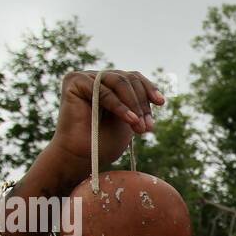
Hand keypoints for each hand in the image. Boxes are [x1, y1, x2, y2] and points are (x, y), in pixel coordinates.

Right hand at [45, 70, 164, 186]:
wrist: (83, 157)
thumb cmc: (104, 142)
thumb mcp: (129, 120)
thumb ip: (139, 105)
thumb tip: (160, 98)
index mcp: (110, 85)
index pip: (133, 78)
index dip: (149, 88)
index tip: (161, 102)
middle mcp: (97, 78)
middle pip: (128, 79)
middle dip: (141, 103)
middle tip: (147, 127)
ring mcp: (85, 78)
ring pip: (119, 82)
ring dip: (133, 105)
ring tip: (139, 126)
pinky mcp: (74, 82)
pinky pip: (102, 91)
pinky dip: (118, 106)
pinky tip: (130, 119)